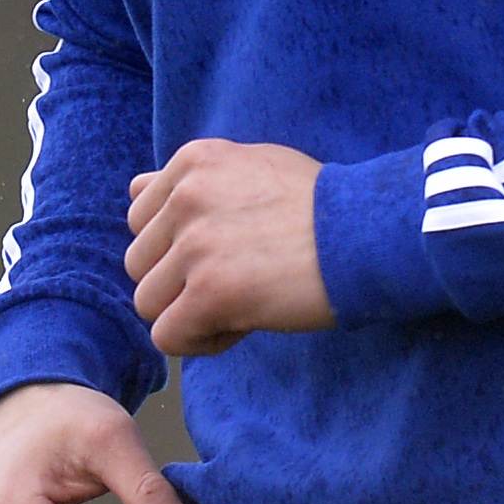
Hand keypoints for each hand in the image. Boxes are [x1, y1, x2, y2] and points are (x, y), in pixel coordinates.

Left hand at [127, 138, 332, 358]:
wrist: (369, 235)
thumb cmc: (323, 206)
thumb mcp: (254, 167)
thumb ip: (193, 180)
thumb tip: (134, 187)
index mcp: (194, 161)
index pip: (141, 218)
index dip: (179, 246)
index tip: (227, 251)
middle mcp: (187, 196)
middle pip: (139, 263)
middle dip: (179, 282)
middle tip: (236, 281)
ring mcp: (195, 244)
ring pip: (148, 303)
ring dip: (189, 313)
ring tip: (241, 304)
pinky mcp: (209, 291)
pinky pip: (168, 336)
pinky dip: (201, 342)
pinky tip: (243, 325)